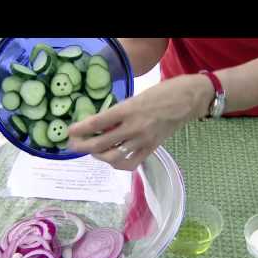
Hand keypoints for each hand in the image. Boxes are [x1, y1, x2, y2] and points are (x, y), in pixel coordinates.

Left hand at [68, 74, 213, 170]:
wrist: (187, 100)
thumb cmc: (160, 93)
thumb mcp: (134, 98)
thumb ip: (117, 113)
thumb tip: (98, 125)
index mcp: (128, 110)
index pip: (97, 123)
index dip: (80, 130)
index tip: (70, 132)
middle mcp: (133, 127)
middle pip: (101, 144)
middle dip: (83, 146)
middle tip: (74, 145)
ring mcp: (143, 141)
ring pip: (113, 157)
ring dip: (98, 156)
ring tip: (93, 151)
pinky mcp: (151, 149)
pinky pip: (129, 163)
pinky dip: (117, 163)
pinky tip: (112, 158)